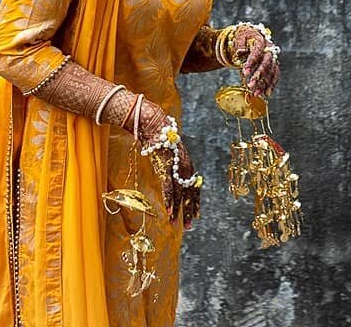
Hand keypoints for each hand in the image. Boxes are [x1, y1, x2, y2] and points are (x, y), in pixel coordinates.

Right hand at [138, 102, 201, 229]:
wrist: (153, 123)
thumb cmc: (159, 137)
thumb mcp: (169, 152)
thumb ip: (172, 164)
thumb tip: (170, 175)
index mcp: (187, 163)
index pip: (194, 186)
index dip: (196, 201)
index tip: (197, 214)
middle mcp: (185, 166)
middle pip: (190, 192)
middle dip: (190, 210)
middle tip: (190, 226)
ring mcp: (176, 167)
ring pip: (180, 193)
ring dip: (179, 210)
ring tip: (178, 224)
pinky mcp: (165, 167)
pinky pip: (169, 187)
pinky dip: (170, 200)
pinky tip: (170, 211)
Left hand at [231, 25, 280, 97]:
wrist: (252, 35)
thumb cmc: (244, 36)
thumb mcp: (239, 36)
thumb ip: (240, 44)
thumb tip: (239, 52)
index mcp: (261, 41)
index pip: (257, 52)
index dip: (251, 62)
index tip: (245, 72)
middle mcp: (269, 50)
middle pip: (266, 64)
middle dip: (259, 75)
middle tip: (250, 85)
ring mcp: (273, 58)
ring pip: (271, 72)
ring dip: (264, 84)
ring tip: (256, 94)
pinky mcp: (274, 65)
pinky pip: (275, 75)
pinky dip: (271, 85)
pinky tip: (266, 94)